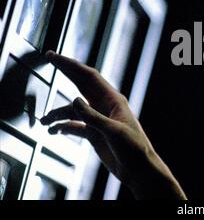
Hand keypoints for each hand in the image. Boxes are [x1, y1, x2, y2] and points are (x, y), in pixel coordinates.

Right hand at [41, 51, 185, 198]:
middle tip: (48, 59)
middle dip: (65, 72)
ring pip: (73, 109)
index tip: (54, 56)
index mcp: (113, 99)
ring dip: (58, 113)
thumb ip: (93, 116)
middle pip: (80, 84)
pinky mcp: (94, 133)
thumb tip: (74, 100)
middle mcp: (105, 106)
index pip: (89, 76)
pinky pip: (75, 125)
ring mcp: (98, 119)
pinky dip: (63, 127)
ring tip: (44, 121)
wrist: (138, 169)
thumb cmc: (133, 148)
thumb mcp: (113, 131)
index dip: (71, 65)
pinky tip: (53, 131)